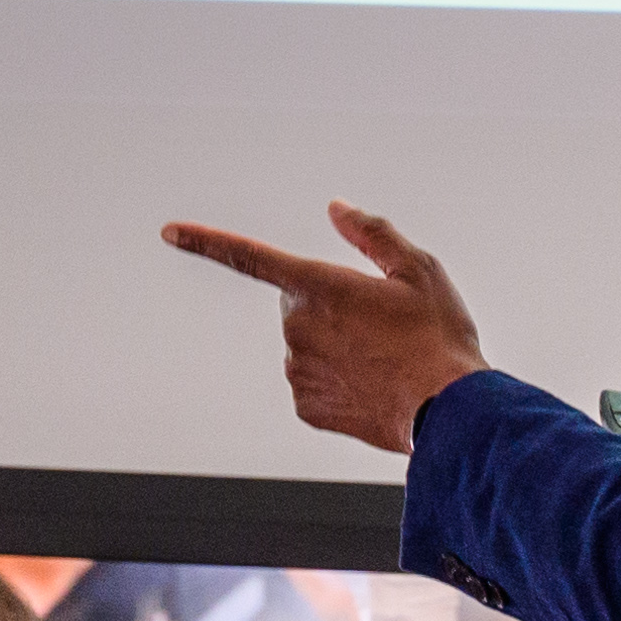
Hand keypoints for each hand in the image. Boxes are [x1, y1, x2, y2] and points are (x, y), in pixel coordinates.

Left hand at [161, 203, 490, 455]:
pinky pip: (313, 381)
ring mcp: (296, 369)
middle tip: (380, 322)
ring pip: (306, 344)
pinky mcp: (304, 405)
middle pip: (298, 303)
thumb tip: (338, 209)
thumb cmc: (438, 337)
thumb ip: (371, 233)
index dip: (206, 241)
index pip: (249, 257)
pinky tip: (374, 384)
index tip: (170, 231)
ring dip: (335, 344)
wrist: (450, 412)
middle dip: (328, 305)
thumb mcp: (418, 270)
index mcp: (318, 286)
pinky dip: (337, 379)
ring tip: (384, 357)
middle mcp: (296, 328)